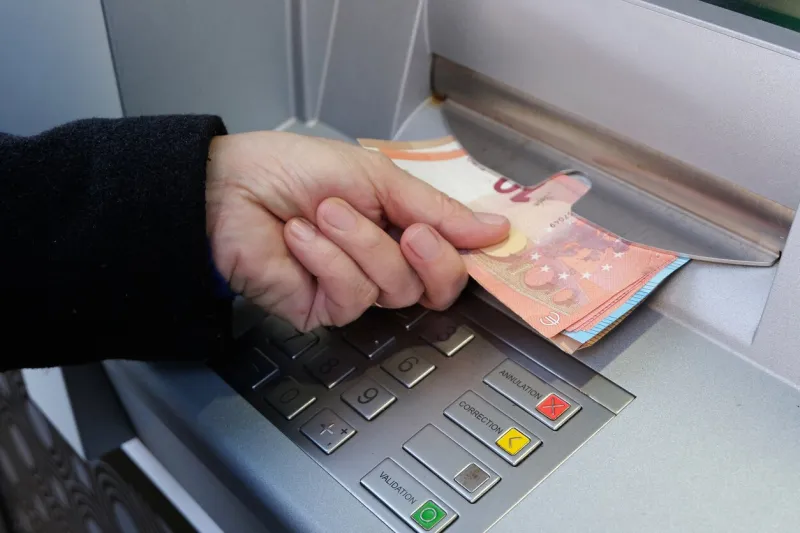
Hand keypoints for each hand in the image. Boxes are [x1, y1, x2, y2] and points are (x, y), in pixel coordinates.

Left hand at [205, 131, 509, 329]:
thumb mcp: (377, 177)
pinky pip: (351, 296)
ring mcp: (354, 289)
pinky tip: (301, 237)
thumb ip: (436, 208)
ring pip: (393, 288)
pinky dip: (327, 260)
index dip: (465, 252)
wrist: (231, 188)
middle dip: (428, 254)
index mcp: (401, 227)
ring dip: (360, 242)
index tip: (481, 236)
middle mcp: (384, 262)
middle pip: (437, 287)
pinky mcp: (323, 309)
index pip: (452, 258)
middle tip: (407, 229)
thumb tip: (495, 230)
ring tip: (324, 213)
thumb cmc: (296, 170)